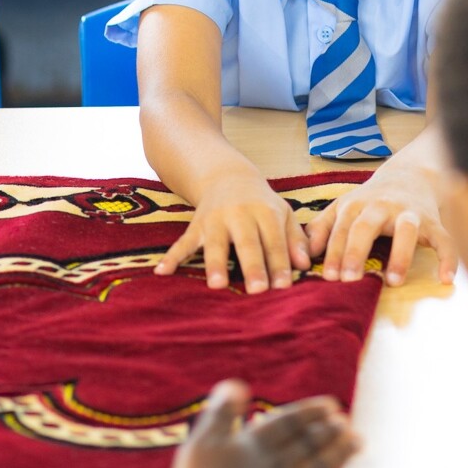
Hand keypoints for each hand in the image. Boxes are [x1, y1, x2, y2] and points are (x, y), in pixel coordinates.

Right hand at [158, 171, 309, 293]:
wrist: (227, 176)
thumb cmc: (261, 203)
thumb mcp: (283, 213)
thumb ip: (295, 238)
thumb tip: (305, 264)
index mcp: (265, 212)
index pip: (274, 240)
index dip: (280, 263)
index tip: (284, 287)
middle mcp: (240, 214)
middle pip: (247, 243)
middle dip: (252, 265)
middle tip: (258, 290)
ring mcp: (215, 220)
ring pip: (215, 243)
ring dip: (214, 264)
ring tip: (217, 285)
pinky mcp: (196, 226)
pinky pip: (182, 243)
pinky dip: (171, 257)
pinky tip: (161, 272)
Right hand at [171, 381, 356, 467]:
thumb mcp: (204, 441)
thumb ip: (221, 412)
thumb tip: (238, 384)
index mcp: (255, 445)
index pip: (289, 423)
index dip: (310, 412)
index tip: (331, 405)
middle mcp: (275, 467)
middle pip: (308, 445)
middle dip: (330, 432)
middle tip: (348, 424)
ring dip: (338, 454)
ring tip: (356, 444)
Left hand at [305, 163, 456, 285]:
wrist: (409, 176)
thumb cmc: (370, 200)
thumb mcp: (343, 207)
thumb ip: (322, 227)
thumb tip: (305, 254)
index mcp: (357, 204)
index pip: (342, 229)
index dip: (334, 252)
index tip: (328, 277)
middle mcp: (382, 206)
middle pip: (366, 226)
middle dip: (357, 252)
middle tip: (349, 280)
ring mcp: (410, 213)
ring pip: (406, 230)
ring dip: (400, 255)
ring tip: (393, 282)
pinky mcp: (434, 222)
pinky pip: (444, 239)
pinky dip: (448, 258)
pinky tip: (446, 278)